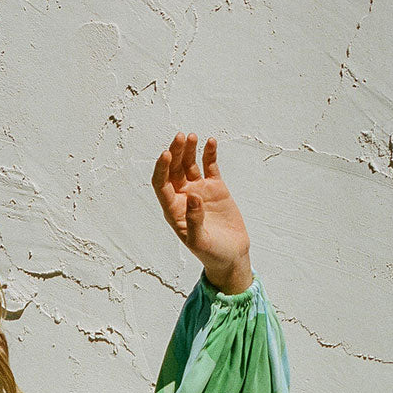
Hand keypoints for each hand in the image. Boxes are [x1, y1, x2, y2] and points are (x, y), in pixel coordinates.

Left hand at [151, 132, 252, 292]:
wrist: (231, 256)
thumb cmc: (211, 254)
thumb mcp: (200, 241)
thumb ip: (194, 220)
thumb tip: (193, 195)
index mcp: (173, 210)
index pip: (161, 184)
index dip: (161, 168)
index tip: (166, 153)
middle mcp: (183, 197)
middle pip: (173, 170)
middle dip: (175, 153)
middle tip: (180, 137)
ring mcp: (199, 191)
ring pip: (189, 165)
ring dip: (189, 150)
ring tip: (192, 136)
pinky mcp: (215, 188)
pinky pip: (210, 167)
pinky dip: (209, 154)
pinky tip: (210, 142)